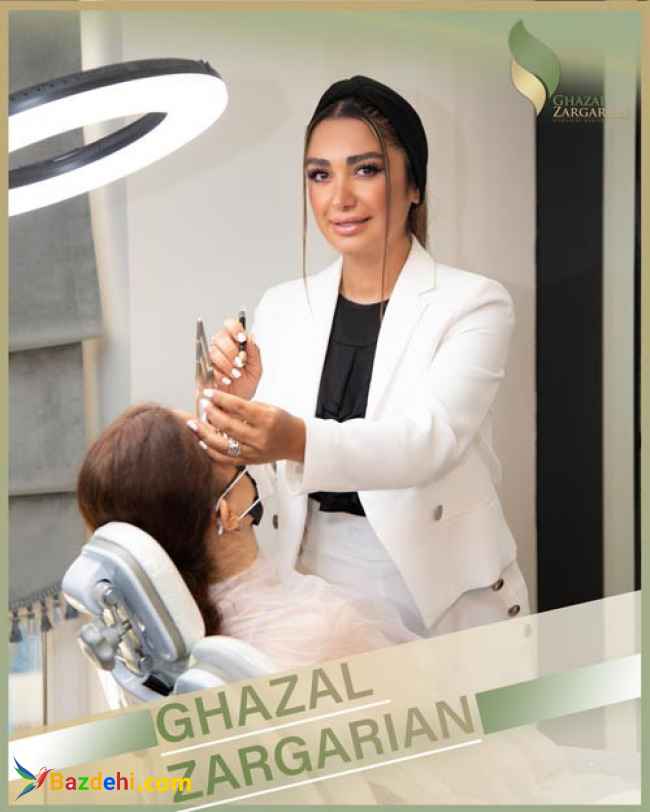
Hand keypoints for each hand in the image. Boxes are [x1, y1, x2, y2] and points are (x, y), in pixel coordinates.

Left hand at [187, 389, 305, 464]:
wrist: (296, 441)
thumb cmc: (282, 421)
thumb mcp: (267, 408)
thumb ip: (244, 407)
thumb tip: (218, 403)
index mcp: (266, 419)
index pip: (237, 407)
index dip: (220, 399)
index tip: (208, 393)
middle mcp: (259, 437)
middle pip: (227, 426)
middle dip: (210, 414)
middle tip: (202, 405)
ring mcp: (253, 452)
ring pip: (221, 445)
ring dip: (203, 433)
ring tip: (193, 424)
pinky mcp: (249, 461)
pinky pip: (225, 458)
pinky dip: (211, 450)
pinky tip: (202, 441)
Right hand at [208, 317, 261, 399]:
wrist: (237, 403)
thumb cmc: (247, 384)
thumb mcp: (256, 369)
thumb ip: (254, 352)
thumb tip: (251, 337)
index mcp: (235, 342)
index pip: (230, 325)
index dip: (235, 328)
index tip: (242, 339)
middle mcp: (221, 346)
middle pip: (220, 337)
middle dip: (231, 351)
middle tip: (240, 364)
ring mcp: (211, 358)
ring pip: (214, 352)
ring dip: (226, 364)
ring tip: (236, 375)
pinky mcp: (204, 370)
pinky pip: (209, 367)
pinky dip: (220, 374)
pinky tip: (227, 381)